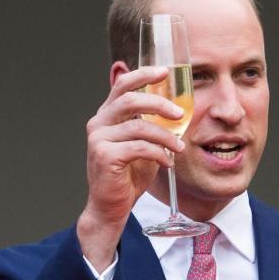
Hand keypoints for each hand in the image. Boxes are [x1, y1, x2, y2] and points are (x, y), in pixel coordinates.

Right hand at [79, 66, 185, 270]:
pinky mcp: (104, 156)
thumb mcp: (143, 144)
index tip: (164, 72)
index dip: (143, 74)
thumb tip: (176, 108)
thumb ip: (150, 125)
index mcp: (107, 116)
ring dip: (165, 136)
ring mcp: (99, 139)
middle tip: (179, 114)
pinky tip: (167, 163)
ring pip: (139, 126)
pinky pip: (139, 147)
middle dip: (159, 103)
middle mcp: (99, 123)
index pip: (122, 84)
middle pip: (130, 99)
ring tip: (179, 148)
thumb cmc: (128, 176)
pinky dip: (158, 154)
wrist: (111, 207)